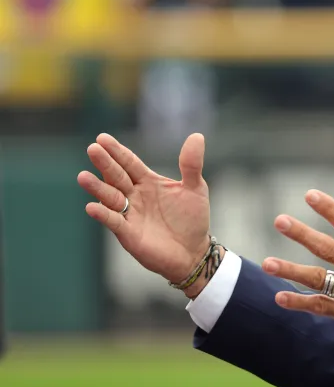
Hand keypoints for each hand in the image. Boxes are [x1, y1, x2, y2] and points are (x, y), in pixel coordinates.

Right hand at [77, 133, 211, 295]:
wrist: (194, 251)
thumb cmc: (192, 218)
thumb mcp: (195, 188)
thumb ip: (191, 164)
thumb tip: (197, 136)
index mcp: (148, 181)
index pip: (129, 163)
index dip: (117, 151)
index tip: (102, 138)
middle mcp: (134, 195)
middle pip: (116, 176)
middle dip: (105, 164)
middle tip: (92, 149)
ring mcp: (129, 214)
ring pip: (110, 197)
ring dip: (97, 187)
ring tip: (83, 176)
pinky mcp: (128, 233)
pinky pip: (113, 222)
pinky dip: (103, 215)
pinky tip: (92, 207)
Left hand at [262, 190, 333, 353]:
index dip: (328, 208)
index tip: (309, 194)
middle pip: (326, 248)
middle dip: (301, 233)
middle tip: (280, 220)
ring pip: (317, 279)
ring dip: (290, 271)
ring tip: (266, 263)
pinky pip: (321, 307)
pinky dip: (300, 303)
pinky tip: (280, 297)